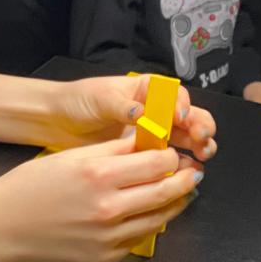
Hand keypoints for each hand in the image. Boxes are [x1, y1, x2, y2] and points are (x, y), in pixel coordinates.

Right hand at [0, 138, 202, 261]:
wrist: (2, 225)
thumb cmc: (29, 186)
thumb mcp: (70, 157)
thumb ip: (112, 151)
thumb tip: (146, 145)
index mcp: (99, 175)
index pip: (156, 163)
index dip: (172, 156)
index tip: (174, 152)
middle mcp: (108, 208)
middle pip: (166, 191)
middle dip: (185, 180)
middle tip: (194, 173)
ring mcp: (108, 237)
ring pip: (159, 218)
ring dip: (175, 204)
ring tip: (181, 193)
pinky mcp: (104, 256)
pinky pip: (138, 238)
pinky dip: (150, 224)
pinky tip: (151, 214)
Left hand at [39, 74, 216, 161]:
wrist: (58, 121)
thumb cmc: (79, 100)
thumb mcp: (101, 99)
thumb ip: (122, 106)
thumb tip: (142, 113)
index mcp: (149, 89)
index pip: (175, 95)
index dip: (183, 106)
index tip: (182, 118)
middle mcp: (157, 110)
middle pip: (190, 117)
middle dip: (200, 128)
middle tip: (202, 140)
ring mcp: (153, 133)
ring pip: (185, 139)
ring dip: (197, 147)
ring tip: (202, 157)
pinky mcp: (144, 154)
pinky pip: (166, 158)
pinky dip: (178, 165)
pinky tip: (184, 172)